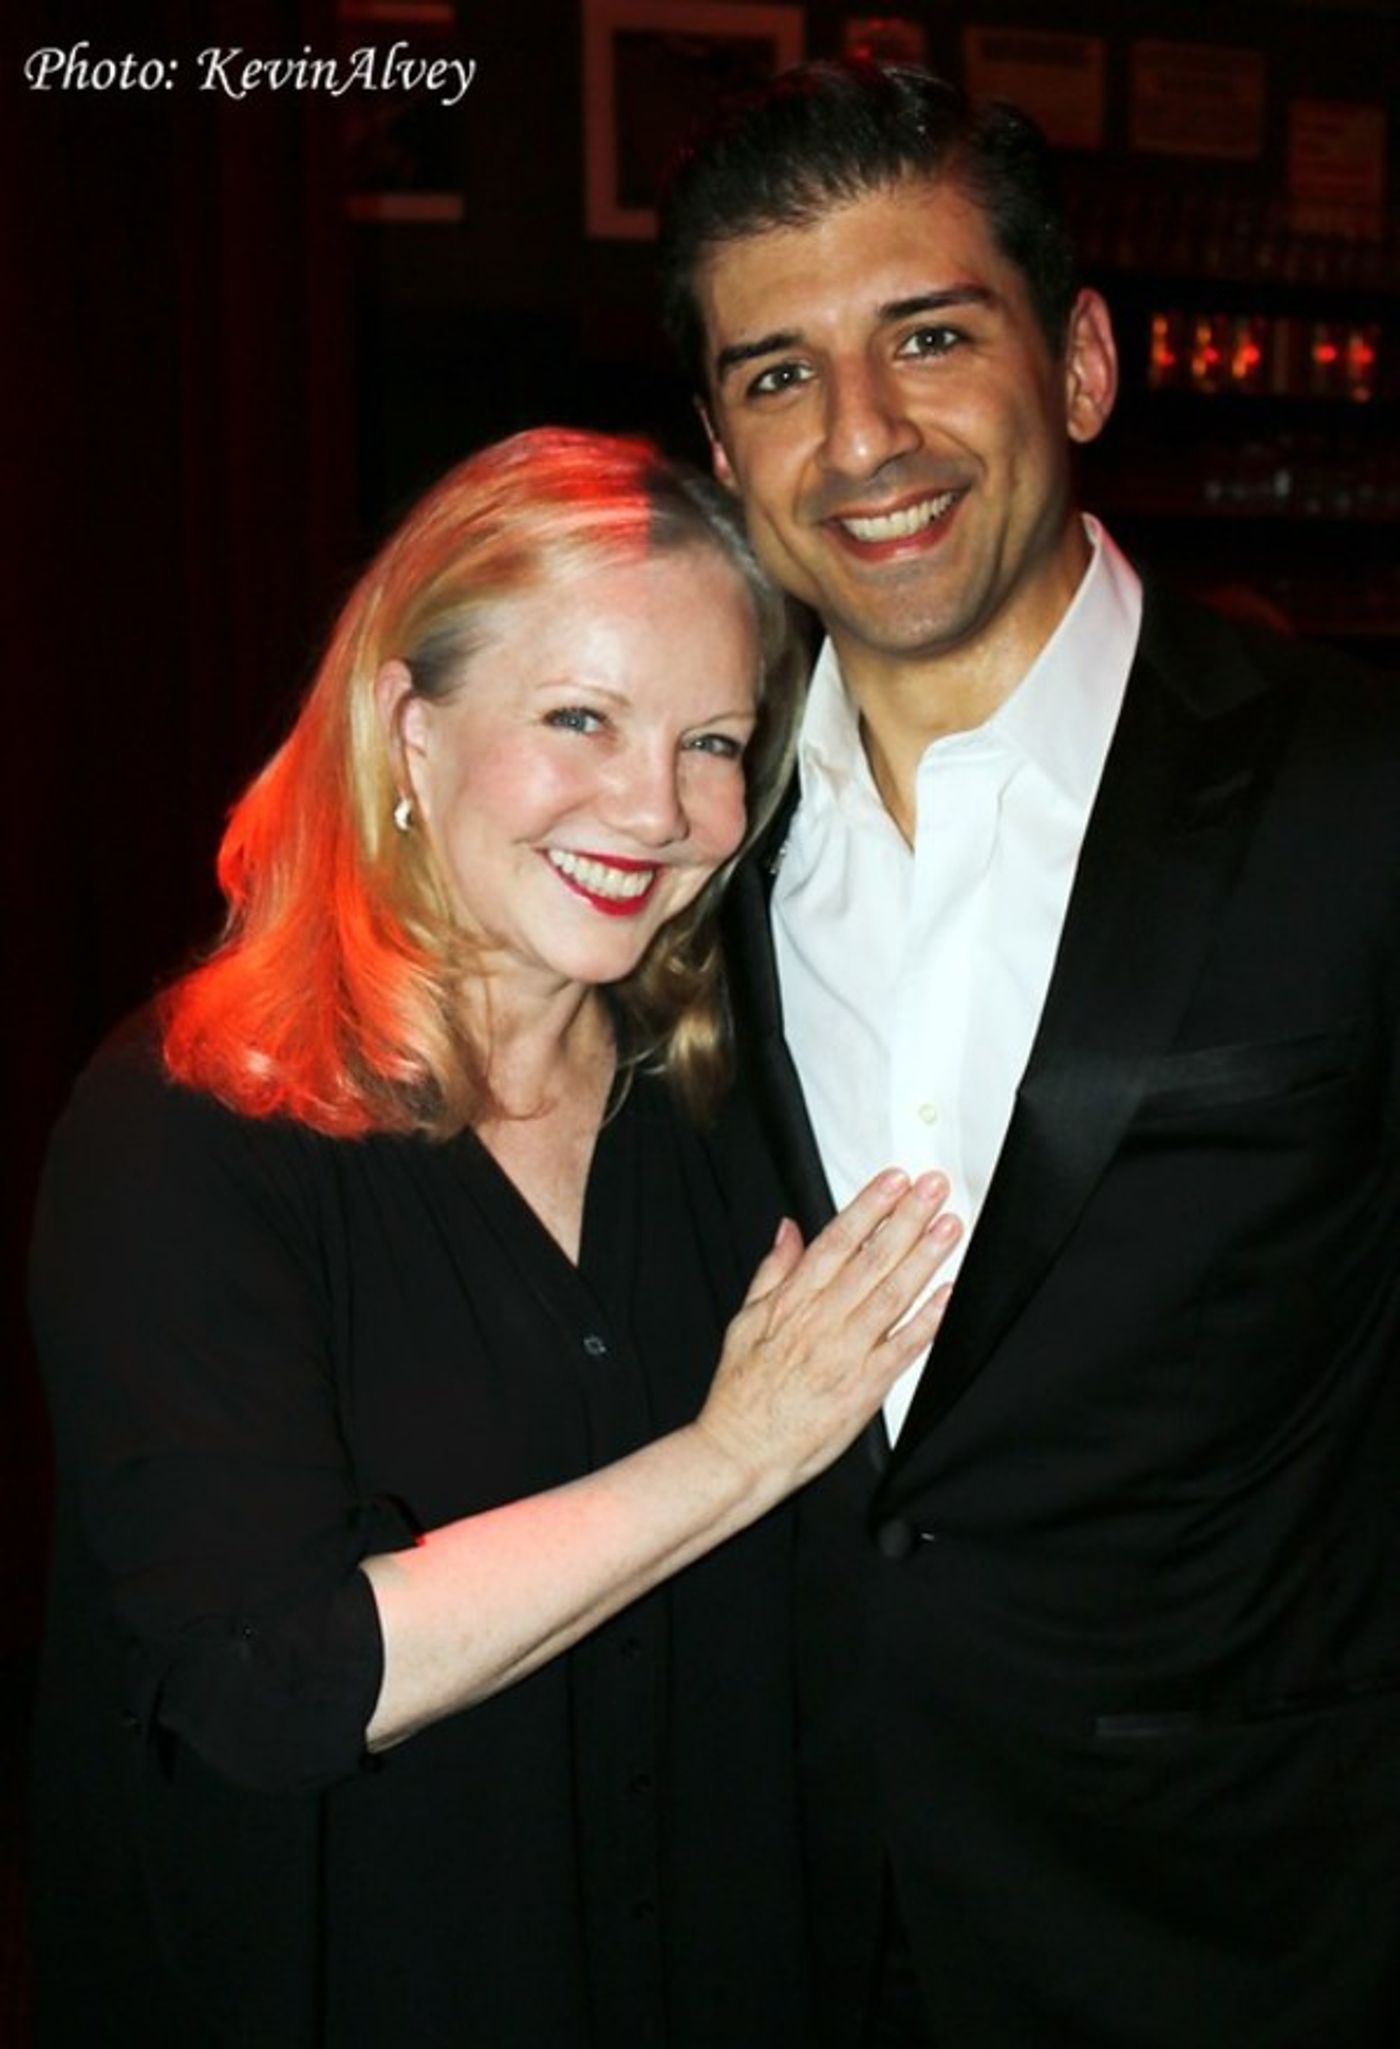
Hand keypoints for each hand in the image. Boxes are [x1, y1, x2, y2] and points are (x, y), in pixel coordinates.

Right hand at [696, 1170, 960, 1501]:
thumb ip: (772, 1271)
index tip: (895, 1181)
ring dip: (923, 1257)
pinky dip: (927, 1320)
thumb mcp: (744, 1320)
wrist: (741, 1451)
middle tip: (933, 1188)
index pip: (837, 1241)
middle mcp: (822, 1321)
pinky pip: (903, 1348)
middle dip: (906, 1218)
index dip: (869, 1206)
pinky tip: (948, 1294)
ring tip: (947, 1227)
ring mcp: (846, 1353)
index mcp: (793, 1301)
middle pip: (871, 1259)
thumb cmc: (742, 1392)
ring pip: (891, 1294)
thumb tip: (788, 1230)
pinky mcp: (864, 1387)